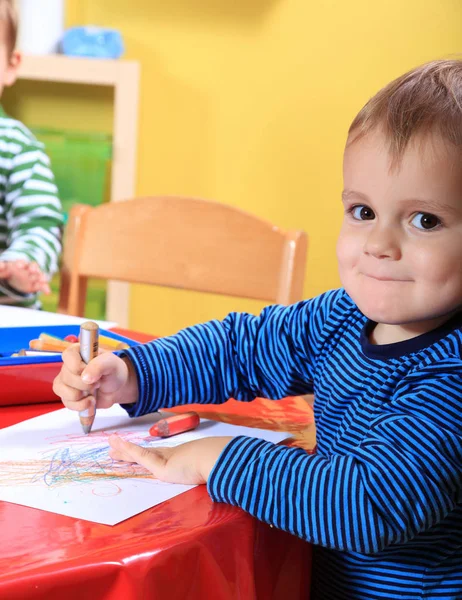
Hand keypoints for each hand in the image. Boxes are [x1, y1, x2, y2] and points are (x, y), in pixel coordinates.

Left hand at [0, 259, 50, 293]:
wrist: (15, 279)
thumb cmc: (10, 271)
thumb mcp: (4, 270)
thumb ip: (2, 267)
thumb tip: (1, 265)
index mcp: (21, 264)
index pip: (22, 262)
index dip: (20, 264)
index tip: (18, 266)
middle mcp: (30, 269)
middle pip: (33, 266)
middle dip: (33, 268)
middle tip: (32, 271)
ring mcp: (34, 277)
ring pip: (40, 275)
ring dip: (41, 277)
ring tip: (42, 280)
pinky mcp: (37, 285)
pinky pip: (43, 285)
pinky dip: (46, 288)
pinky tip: (47, 293)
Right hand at [52, 345, 138, 412]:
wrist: (117, 387)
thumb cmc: (113, 370)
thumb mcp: (111, 363)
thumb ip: (99, 365)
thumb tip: (85, 378)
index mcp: (77, 352)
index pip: (67, 356)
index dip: (78, 367)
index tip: (90, 371)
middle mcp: (68, 366)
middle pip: (66, 377)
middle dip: (85, 384)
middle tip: (98, 382)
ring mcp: (66, 382)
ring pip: (63, 392)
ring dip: (82, 396)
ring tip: (94, 393)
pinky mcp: (68, 396)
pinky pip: (68, 404)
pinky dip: (82, 406)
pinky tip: (91, 402)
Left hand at [108, 435, 232, 484]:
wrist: (216, 460)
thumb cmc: (213, 468)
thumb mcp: (203, 473)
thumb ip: (201, 476)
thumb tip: (210, 479)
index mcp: (179, 460)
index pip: (158, 456)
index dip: (146, 454)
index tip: (136, 451)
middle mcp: (169, 456)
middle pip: (144, 454)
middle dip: (129, 452)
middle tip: (115, 448)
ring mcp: (164, 459)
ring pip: (138, 453)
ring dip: (123, 449)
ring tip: (110, 444)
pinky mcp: (159, 464)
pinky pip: (139, 455)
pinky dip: (127, 449)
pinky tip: (116, 444)